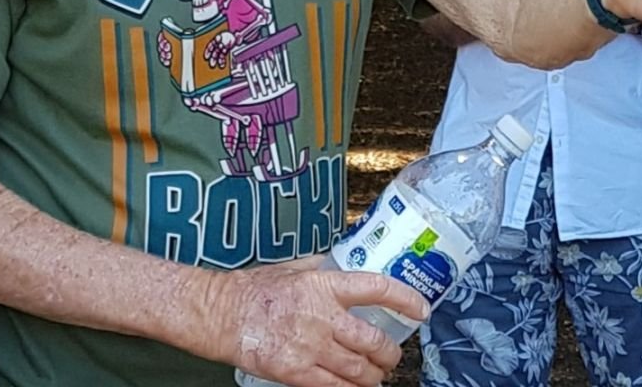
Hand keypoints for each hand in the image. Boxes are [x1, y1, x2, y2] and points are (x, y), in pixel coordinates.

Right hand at [206, 261, 427, 386]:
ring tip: (374, 376)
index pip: (376, 288)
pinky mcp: (297, 372)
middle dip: (389, 354)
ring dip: (374, 376)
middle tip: (389, 356)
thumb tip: (342, 266)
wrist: (220, 313)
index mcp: (322, 285)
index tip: (420, 309)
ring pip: (361, 371)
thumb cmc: (251, 290)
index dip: (405, 299)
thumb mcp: (291, 268)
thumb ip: (320, 269)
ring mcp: (310, 347)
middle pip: (374, 342)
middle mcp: (321, 316)